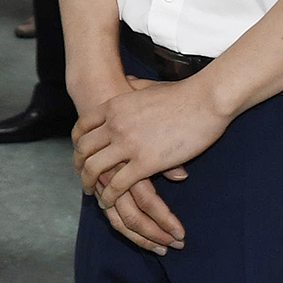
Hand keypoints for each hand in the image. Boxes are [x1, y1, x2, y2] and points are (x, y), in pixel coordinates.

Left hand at [74, 78, 216, 253]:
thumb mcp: (148, 86)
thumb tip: (128, 81)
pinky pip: (118, 184)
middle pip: (84, 148)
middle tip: (81, 175)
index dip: (77, 142)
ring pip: (95, 168)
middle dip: (79, 164)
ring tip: (91, 192)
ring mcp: (128, 144)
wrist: (205, 100)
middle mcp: (114, 124)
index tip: (79, 152)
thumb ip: (134, 86)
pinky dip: (109, 195)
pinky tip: (109, 201)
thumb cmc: (182, 94)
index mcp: (114, 106)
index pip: (83, 126)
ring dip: (89, 183)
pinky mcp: (145, 163)